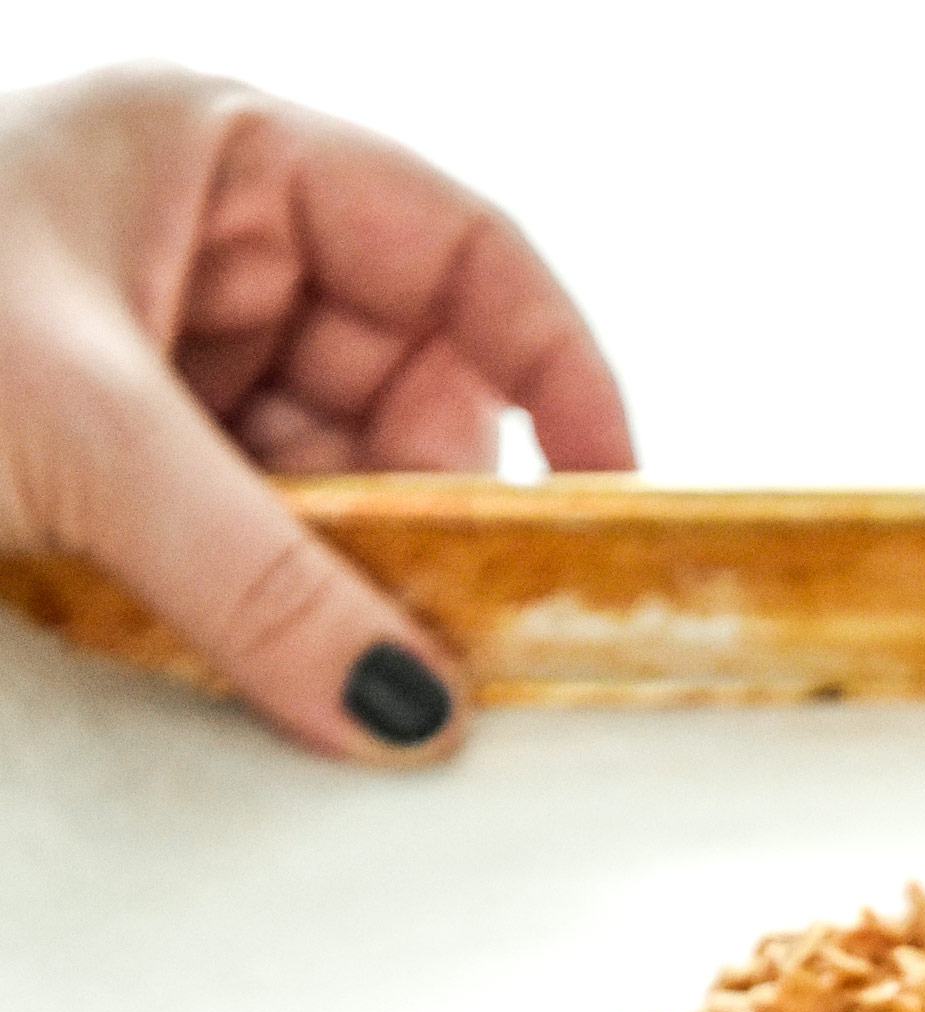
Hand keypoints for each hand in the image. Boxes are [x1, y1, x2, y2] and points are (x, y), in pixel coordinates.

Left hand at [0, 65, 634, 759]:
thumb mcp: (79, 439)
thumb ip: (258, 580)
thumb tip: (407, 714)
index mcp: (216, 149)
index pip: (462, 250)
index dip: (560, 377)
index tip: (610, 513)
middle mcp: (203, 242)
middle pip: (405, 386)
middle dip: (431, 516)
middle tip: (454, 646)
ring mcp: (158, 356)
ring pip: (329, 482)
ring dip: (344, 582)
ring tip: (342, 669)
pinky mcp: (109, 465)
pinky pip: (245, 541)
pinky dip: (267, 608)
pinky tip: (267, 662)